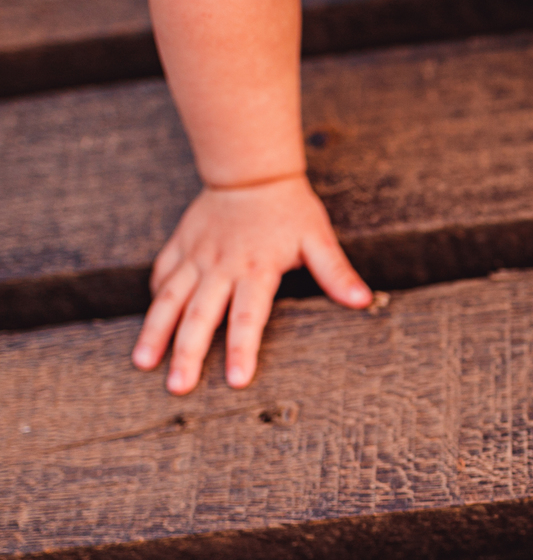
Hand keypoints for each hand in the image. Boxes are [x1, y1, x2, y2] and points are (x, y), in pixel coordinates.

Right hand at [132, 175, 370, 393]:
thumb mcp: (318, 239)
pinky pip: (162, 275)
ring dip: (156, 332)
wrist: (252, 171)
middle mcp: (221, 266)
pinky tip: (147, 326)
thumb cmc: (290, 209)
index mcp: (256, 269)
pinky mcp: (180, 245)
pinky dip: (153, 300)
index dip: (243, 348)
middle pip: (201, 315)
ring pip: (170, 299)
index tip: (237, 381)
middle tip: (178, 387)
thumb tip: (363, 300)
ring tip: (142, 363)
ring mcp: (196, 256)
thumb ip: (336, 272)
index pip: (249, 316)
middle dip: (189, 353)